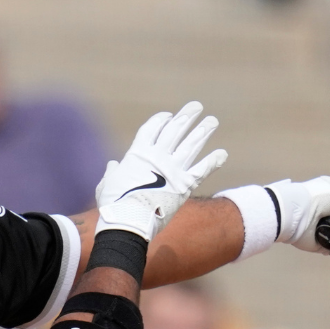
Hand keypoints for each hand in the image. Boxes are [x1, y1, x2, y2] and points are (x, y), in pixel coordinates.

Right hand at [95, 102, 226, 241]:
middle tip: (196, 106)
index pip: (152, 129)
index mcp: (137, 154)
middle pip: (175, 131)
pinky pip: (202, 170)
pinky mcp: (185, 186)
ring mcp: (173, 170)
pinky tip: (222, 153)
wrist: (128, 222)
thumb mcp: (107, 185)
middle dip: (187, 117)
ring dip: (203, 132)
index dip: (161, 120)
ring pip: (191, 145)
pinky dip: (213, 161)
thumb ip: (112, 173)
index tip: (169, 115)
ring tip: (212, 121)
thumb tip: (113, 166)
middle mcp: (158, 157)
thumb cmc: (113, 205)